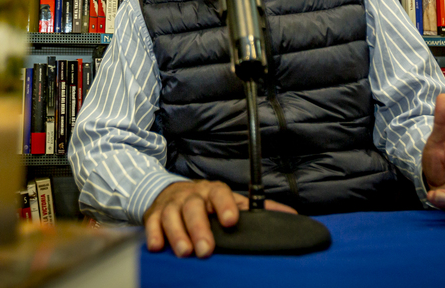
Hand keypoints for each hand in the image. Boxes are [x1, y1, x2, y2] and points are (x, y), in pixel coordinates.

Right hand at [143, 180, 296, 257]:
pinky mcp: (154, 214)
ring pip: (172, 214)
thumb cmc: (208, 202)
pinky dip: (153, 233)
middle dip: (200, 227)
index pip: (220, 192)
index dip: (226, 205)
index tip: (231, 220)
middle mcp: (192, 195)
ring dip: (177, 233)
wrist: (172, 193)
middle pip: (194, 207)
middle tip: (206, 249)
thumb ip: (259, 209)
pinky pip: (152, 222)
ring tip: (185, 252)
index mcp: (213, 191)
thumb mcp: (233, 202)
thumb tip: (292, 216)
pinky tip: (157, 247)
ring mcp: (172, 204)